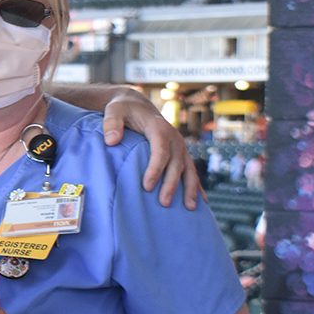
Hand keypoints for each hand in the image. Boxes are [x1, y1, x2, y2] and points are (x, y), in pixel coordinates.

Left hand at [101, 88, 201, 209]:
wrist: (137, 105)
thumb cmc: (123, 110)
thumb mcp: (113, 111)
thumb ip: (112, 124)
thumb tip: (111, 141)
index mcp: (158, 127)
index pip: (160, 150)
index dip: (155, 168)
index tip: (147, 186)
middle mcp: (173, 137)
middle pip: (176, 162)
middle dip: (171, 183)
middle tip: (164, 203)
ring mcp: (179, 146)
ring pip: (188, 168)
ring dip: (190, 188)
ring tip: (189, 208)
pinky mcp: (181, 153)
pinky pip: (191, 170)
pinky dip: (197, 186)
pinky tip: (201, 202)